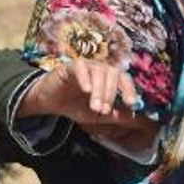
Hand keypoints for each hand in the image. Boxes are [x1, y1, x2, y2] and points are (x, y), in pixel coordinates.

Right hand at [18, 58, 139, 123]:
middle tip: (103, 111)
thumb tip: (132, 116)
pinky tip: (86, 90)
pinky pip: (81, 67)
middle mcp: (100, 69)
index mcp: (109, 79)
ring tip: (94, 107)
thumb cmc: (75, 106)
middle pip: (113, 73)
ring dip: (99, 90)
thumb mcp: (96, 115)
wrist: (50, 103)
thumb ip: (113, 115)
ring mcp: (86, 66)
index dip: (129, 90)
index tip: (130, 104)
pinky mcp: (70, 66)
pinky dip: (85, 78)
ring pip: (98, 71)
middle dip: (110, 94)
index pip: (124, 79)